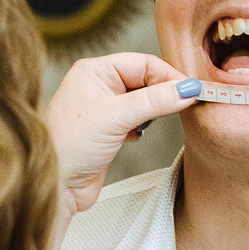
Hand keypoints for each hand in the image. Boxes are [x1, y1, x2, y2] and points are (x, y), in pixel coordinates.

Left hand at [43, 52, 200, 218]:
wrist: (56, 186)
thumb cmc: (69, 146)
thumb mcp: (116, 117)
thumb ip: (154, 101)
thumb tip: (187, 89)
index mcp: (94, 71)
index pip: (143, 63)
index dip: (169, 76)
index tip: (192, 90)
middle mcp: (98, 85)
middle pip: (145, 80)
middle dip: (163, 92)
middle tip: (186, 103)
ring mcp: (103, 108)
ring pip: (143, 100)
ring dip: (153, 110)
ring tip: (153, 122)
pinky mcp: (109, 130)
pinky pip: (137, 119)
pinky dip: (144, 126)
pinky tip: (137, 136)